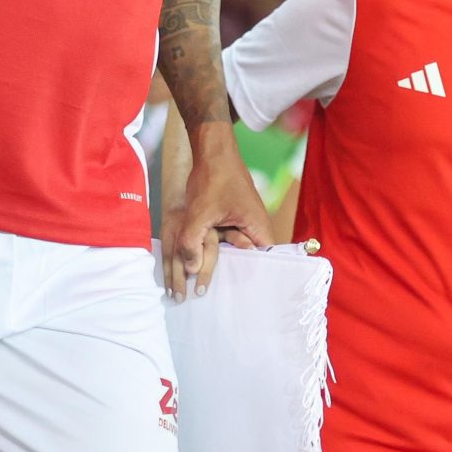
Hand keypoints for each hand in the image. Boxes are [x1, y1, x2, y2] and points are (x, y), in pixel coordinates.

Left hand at [161, 133, 268, 299]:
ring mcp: (240, 225)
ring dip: (216, 265)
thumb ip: (192, 242)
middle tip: (216, 299)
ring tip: (202, 290)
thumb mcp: (200, 212)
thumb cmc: (214, 177)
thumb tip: (187, 271)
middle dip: (231, 278)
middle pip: (245, 262)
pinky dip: (209, 251)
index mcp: (258, 229)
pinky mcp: (228, 221)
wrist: (211, 150)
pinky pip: (221, 242)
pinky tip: (194, 266)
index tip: (240, 301)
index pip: (264, 264)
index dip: (253, 282)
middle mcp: (253, 230)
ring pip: (230, 253)